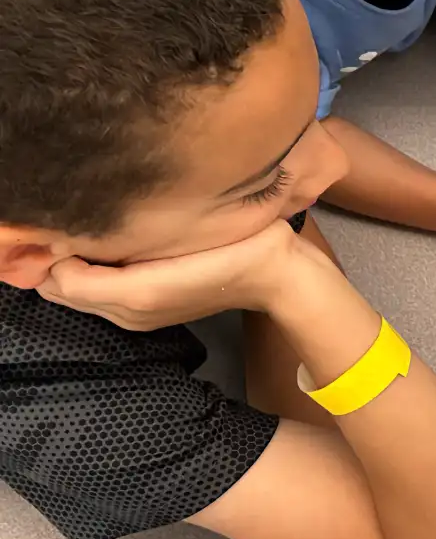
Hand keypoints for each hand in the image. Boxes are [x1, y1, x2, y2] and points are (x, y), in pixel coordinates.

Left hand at [35, 219, 312, 327]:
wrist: (276, 271)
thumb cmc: (228, 255)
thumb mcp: (159, 261)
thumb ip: (97, 272)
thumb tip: (55, 262)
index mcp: (125, 299)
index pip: (56, 279)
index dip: (56, 252)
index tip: (71, 225)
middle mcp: (124, 312)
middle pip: (63, 288)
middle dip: (63, 261)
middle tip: (81, 228)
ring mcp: (139, 313)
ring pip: (82, 289)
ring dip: (82, 266)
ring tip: (101, 235)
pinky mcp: (153, 308)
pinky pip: (104, 293)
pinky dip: (101, 273)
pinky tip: (123, 250)